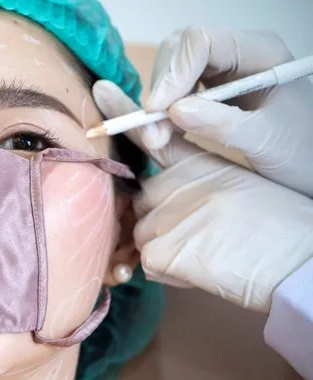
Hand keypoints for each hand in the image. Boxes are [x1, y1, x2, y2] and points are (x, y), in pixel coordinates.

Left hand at [93, 80, 312, 312]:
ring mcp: (164, 213)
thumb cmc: (275, 227)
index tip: (102, 89)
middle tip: (206, 237)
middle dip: (161, 225)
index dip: (125, 114)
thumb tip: (158, 213)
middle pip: (141, 205)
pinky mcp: (161, 248)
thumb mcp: (233, 188)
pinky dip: (172, 274)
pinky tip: (206, 269)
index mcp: (195, 163)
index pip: (151, 134)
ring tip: (211, 253)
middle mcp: (173, 182)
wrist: (300, 257)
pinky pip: (148, 266)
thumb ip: (190, 189)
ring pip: (141, 238)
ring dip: (167, 252)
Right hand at [143, 27, 312, 196]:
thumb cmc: (301, 151)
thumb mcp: (266, 141)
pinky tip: (166, 133)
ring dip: (159, 102)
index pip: (201, 42)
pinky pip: (178, 88)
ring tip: (157, 138)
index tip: (157, 111)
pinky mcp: (212, 88)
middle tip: (152, 131)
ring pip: (173, 68)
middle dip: (161, 89)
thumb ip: (222, 125)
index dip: (173, 73)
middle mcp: (238, 53)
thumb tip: (173, 111)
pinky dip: (164, 111)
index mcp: (260, 53)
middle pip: (180, 51)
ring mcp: (223, 68)